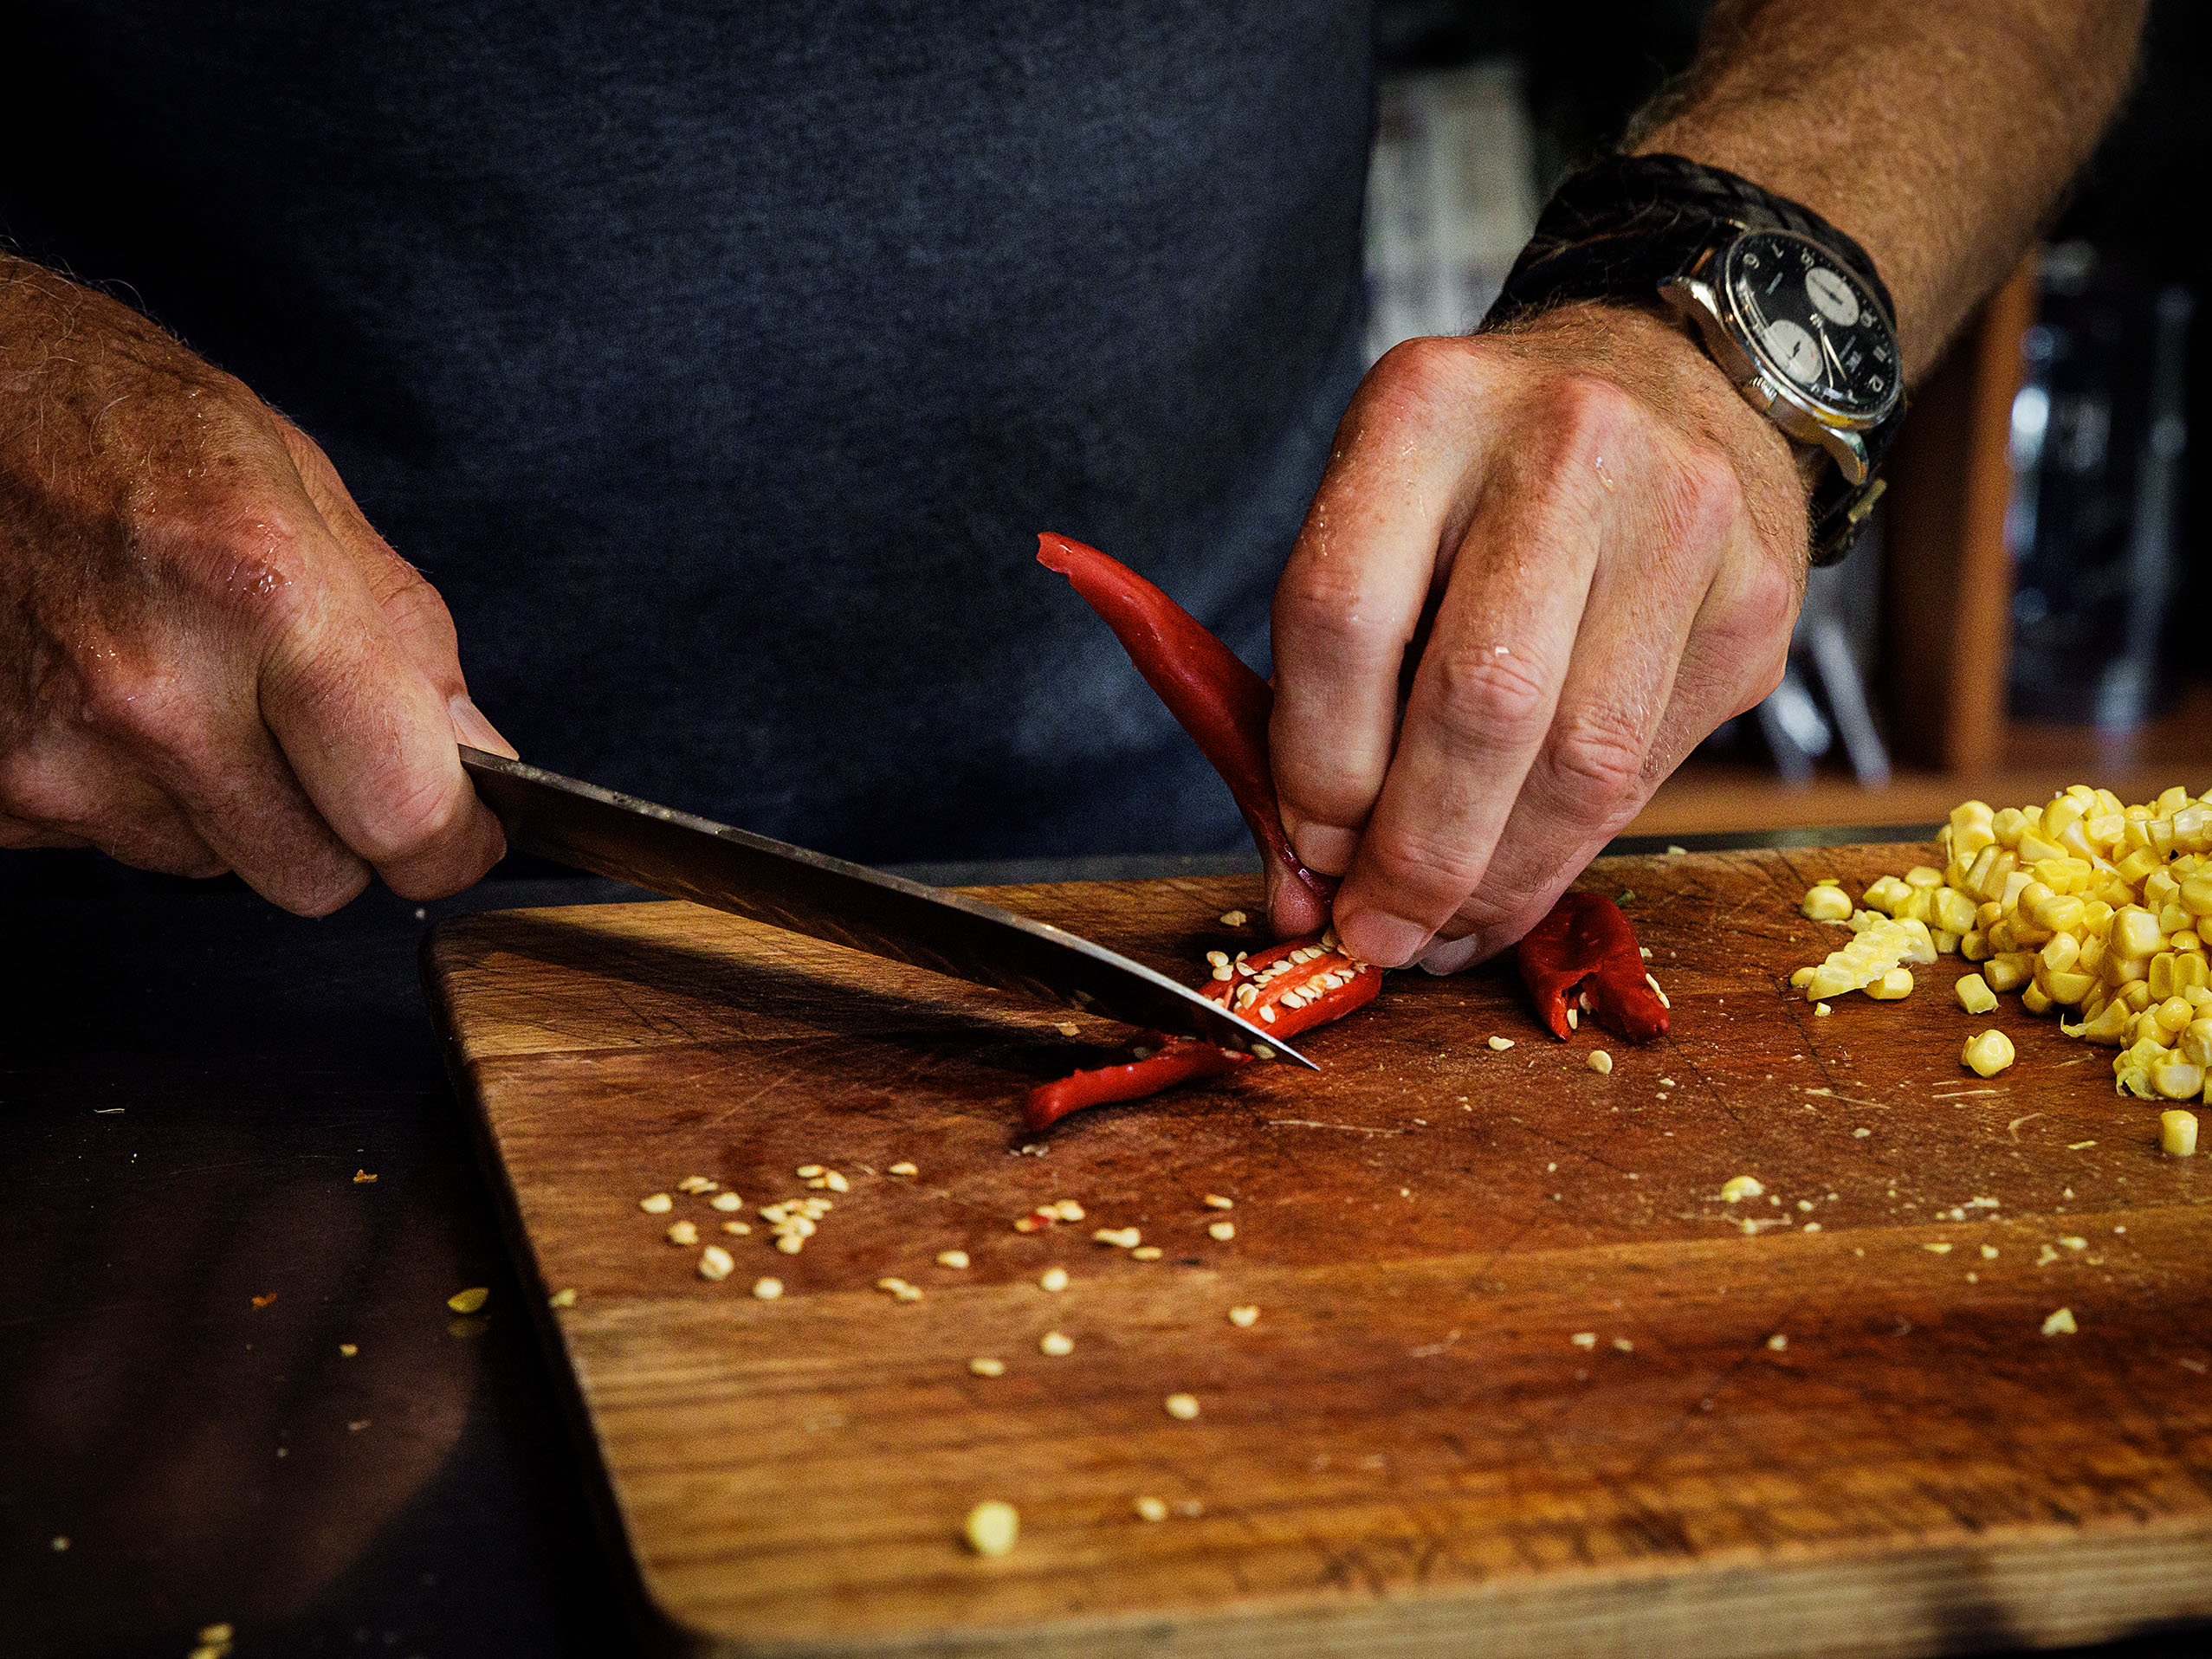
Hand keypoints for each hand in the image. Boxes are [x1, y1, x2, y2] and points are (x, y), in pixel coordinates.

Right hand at [0, 261, 509, 912]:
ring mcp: (58, 754)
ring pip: (214, 868)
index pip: (403, 816)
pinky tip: (104, 694)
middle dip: (338, 824)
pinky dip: (131, 794)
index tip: (462, 833)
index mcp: (265, 599)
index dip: (451, 842)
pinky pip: (113, 847)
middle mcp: (155, 695)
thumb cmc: (119, 424)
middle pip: (316, 877)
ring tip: (182, 680)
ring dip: (226, 804)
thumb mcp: (302, 488)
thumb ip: (409, 640)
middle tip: (311, 733)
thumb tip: (481, 760)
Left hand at [1267, 301, 1809, 967]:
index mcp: (1426, 409)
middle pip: (1482, 701)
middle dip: (1418, 855)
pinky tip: (1518, 880)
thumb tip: (1306, 884)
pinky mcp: (1757, 600)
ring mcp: (1683, 518)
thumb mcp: (1379, 518)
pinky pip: (1650, 769)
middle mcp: (1568, 446)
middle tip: (1377, 934)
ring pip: (1583, 761)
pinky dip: (1570, 851)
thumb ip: (1328, 685)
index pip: (1346, 617)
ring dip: (1500, 880)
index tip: (1308, 855)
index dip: (1318, 766)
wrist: (1672, 378)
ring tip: (1442, 929)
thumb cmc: (1484, 476)